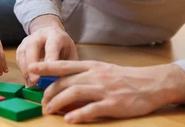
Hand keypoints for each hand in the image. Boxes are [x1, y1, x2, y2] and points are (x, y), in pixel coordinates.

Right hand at [16, 21, 77, 86]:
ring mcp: (28, 40)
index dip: (50, 58)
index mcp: (55, 36)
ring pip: (23, 53)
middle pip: (32, 47)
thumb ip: (67, 67)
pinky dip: (23, 71)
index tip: (49, 71)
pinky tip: (29, 81)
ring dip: (26, 70)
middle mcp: (39, 36)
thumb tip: (64, 84)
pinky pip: (19, 59)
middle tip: (35, 81)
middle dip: (33, 64)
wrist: (50, 33)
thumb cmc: (62, 47)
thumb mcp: (70, 53)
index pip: (52, 45)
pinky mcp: (21, 47)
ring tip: (32, 85)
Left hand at [29, 60, 184, 123]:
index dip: (47, 66)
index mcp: (92, 66)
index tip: (32, 68)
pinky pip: (92, 109)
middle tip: (42, 102)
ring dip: (59, 102)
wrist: (152, 83)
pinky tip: (69, 119)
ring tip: (49, 110)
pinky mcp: (113, 104)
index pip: (65, 64)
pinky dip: (79, 114)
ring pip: (75, 93)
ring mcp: (104, 89)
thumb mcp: (103, 71)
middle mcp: (96, 75)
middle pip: (66, 81)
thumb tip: (65, 85)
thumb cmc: (125, 78)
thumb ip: (85, 76)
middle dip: (50, 92)